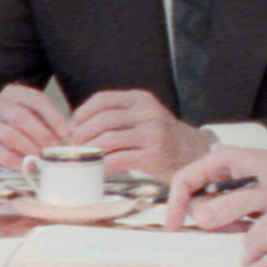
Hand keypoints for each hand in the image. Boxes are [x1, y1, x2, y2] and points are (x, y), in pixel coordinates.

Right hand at [0, 84, 68, 167]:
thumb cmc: (17, 128)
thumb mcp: (33, 118)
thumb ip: (47, 123)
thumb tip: (66, 137)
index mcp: (13, 93)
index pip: (36, 100)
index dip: (53, 116)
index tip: (66, 133)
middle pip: (21, 116)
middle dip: (41, 133)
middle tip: (54, 147)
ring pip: (10, 135)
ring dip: (30, 147)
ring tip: (41, 156)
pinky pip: (2, 153)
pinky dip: (18, 160)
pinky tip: (28, 164)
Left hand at [65, 87, 211, 175]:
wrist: (193, 152)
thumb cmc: (161, 136)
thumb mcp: (143, 115)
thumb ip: (117, 116)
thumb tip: (77, 127)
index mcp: (140, 99)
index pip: (102, 99)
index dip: (81, 113)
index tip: (73, 126)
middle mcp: (147, 113)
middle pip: (102, 120)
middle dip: (82, 134)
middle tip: (75, 145)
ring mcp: (152, 134)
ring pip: (107, 140)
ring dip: (90, 150)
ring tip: (85, 156)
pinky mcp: (154, 155)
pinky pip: (118, 159)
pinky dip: (104, 164)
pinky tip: (100, 167)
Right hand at [164, 143, 266, 230]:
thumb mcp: (265, 196)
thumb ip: (231, 206)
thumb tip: (199, 219)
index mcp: (221, 160)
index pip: (183, 181)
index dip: (174, 205)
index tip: (174, 229)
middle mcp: (219, 169)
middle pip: (195, 198)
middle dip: (208, 218)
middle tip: (236, 226)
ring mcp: (226, 182)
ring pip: (209, 209)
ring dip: (223, 222)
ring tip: (250, 222)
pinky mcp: (236, 194)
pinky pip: (222, 213)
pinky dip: (233, 223)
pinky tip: (252, 223)